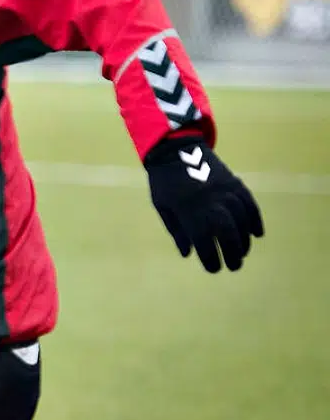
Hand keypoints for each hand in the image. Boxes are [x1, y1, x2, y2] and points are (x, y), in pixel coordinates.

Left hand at [144, 135, 262, 272]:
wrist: (176, 150)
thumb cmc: (164, 182)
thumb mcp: (163, 207)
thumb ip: (177, 231)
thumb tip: (189, 253)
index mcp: (189, 210)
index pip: (204, 241)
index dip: (210, 258)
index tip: (213, 269)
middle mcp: (211, 202)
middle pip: (228, 233)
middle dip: (232, 253)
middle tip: (234, 267)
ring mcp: (225, 191)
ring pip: (242, 221)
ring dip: (244, 240)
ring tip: (241, 253)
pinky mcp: (235, 183)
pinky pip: (250, 205)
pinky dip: (255, 220)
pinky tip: (256, 234)